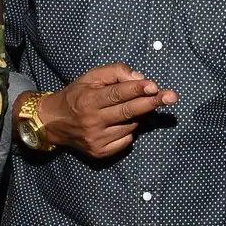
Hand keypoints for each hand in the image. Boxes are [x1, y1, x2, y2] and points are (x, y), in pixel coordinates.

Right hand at [24, 63, 175, 159]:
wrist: (53, 123)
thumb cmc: (77, 95)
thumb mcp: (91, 77)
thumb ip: (116, 72)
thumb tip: (141, 79)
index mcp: (89, 100)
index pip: (118, 94)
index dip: (137, 89)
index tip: (155, 86)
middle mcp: (92, 121)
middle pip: (129, 112)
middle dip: (152, 103)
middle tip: (172, 96)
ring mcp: (97, 139)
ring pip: (130, 126)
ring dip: (137, 116)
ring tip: (127, 109)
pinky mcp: (100, 152)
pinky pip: (126, 140)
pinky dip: (129, 131)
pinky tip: (118, 124)